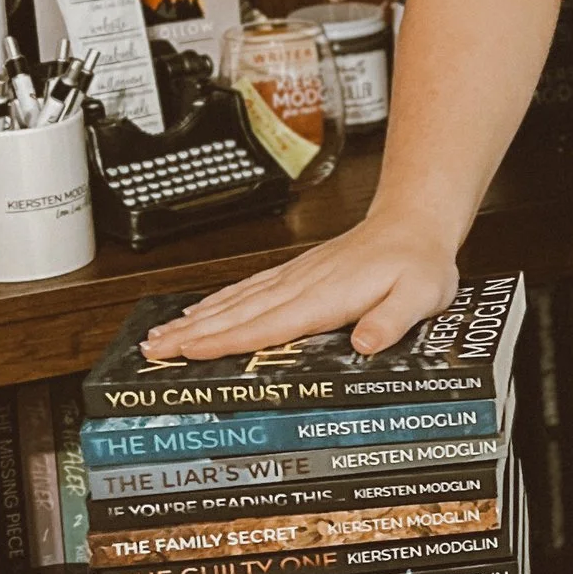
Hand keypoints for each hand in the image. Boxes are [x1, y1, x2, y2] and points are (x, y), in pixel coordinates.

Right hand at [139, 218, 461, 361]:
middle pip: (238, 313)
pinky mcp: (296, 274)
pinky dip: (219, 302)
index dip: (227, 340)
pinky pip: (249, 290)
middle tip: (152, 349)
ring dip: (196, 319)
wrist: (412, 224)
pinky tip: (200, 313)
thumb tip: (366, 344)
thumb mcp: (420, 295)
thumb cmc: (417, 262)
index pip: (268, 324)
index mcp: (327, 296)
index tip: (192, 350)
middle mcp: (303, 285)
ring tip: (160, 336)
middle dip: (192, 333)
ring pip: (236, 301)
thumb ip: (391, 320)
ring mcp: (295, 278)